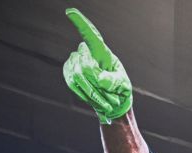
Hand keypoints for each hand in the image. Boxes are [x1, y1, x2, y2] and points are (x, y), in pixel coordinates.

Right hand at [63, 9, 133, 123]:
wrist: (111, 101)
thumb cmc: (119, 89)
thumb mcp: (123, 85)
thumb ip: (114, 82)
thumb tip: (100, 80)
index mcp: (102, 52)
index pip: (91, 35)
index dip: (81, 24)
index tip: (70, 12)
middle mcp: (87, 53)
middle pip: (86, 66)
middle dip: (98, 85)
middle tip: (111, 99)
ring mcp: (75, 62)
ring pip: (78, 76)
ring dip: (93, 92)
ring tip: (106, 102)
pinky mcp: (68, 72)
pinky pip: (72, 83)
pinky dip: (84, 94)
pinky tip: (93, 98)